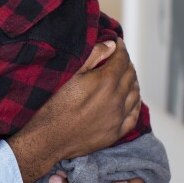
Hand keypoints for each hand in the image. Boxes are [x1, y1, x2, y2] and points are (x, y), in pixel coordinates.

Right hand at [5, 39, 140, 182]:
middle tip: (119, 58)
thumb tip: (111, 45)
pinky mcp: (116, 132)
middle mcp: (117, 99)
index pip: (122, 59)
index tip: (118, 43)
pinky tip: (130, 99)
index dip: (121, 48)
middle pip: (131, 75)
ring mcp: (118, 117)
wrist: (48, 139)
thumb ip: (93, 57)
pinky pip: (134, 115)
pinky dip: (135, 103)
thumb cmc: (54, 106)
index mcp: (106, 81)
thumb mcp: (70, 75)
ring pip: (135, 94)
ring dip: (132, 82)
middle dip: (126, 63)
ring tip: (125, 76)